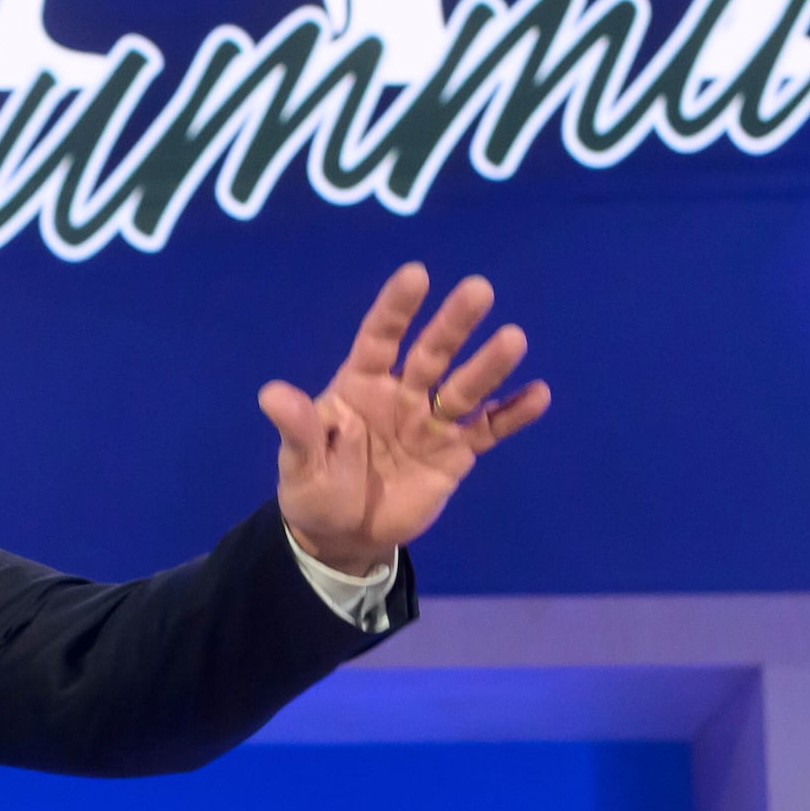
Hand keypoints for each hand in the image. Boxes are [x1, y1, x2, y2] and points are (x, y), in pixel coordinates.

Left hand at [259, 264, 550, 575]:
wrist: (343, 536)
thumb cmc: (314, 489)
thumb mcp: (298, 463)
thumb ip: (297, 429)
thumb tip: (270, 394)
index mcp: (360, 385)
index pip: (380, 338)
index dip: (396, 308)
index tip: (416, 275)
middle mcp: (401, 394)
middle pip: (431, 353)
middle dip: (453, 323)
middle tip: (479, 289)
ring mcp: (431, 423)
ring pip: (464, 388)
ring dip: (489, 364)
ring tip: (514, 339)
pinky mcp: (456, 453)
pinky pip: (488, 429)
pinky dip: (512, 413)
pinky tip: (538, 394)